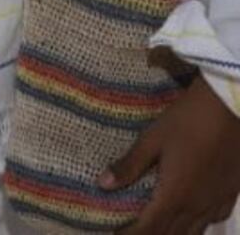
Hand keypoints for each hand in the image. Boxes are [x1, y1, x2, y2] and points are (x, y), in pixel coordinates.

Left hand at [100, 75, 239, 231]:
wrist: (229, 108)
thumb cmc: (188, 120)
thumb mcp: (153, 138)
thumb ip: (130, 164)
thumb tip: (102, 184)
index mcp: (174, 196)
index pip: (148, 230)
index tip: (115, 234)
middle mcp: (195, 208)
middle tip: (133, 230)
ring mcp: (215, 204)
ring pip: (193, 234)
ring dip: (173, 234)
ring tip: (157, 228)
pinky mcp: (229, 197)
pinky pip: (211, 222)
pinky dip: (196, 226)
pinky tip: (190, 216)